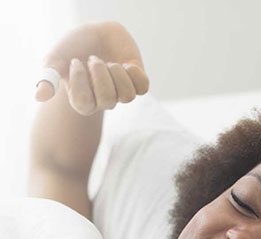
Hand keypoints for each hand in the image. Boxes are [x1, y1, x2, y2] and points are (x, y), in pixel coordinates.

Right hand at [34, 20, 148, 115]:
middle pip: (108, 101)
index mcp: (84, 100)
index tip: (75, 62)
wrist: (93, 34)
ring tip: (108, 61)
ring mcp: (122, 91)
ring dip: (117, 74)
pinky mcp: (137, 81)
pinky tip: (125, 62)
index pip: (85, 104)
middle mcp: (104, 100)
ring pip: (127, 96)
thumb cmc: (73, 49)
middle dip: (100, 76)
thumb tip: (39, 97)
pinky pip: (143, 87)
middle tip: (93, 59)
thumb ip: (49, 78)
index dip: (80, 82)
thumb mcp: (56, 60)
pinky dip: (134, 73)